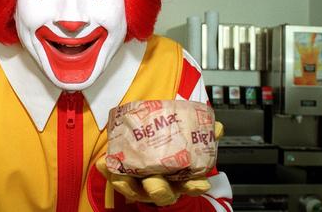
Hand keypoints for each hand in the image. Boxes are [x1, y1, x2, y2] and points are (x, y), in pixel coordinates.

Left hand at [96, 121, 223, 205]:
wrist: (148, 143)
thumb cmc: (169, 148)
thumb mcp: (188, 141)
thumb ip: (204, 134)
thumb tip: (217, 127)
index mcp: (178, 179)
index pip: (188, 187)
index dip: (193, 187)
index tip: (199, 184)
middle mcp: (159, 185)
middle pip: (160, 194)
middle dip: (158, 190)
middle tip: (155, 182)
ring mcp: (140, 184)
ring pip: (134, 190)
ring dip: (127, 185)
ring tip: (120, 177)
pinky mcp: (122, 176)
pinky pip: (113, 176)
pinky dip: (108, 170)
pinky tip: (103, 162)